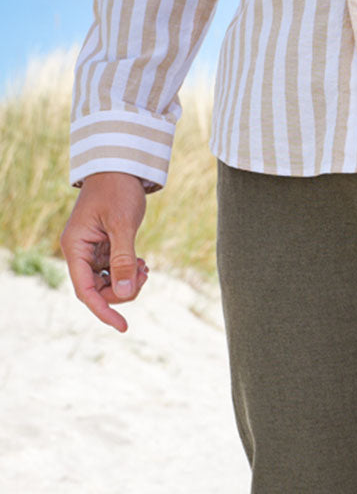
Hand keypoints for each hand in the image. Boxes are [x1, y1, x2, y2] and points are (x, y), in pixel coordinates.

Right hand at [60, 172, 148, 332]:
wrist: (121, 167)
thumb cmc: (117, 190)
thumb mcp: (122, 225)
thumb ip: (123, 261)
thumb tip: (124, 293)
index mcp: (75, 247)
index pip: (86, 291)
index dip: (103, 311)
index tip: (124, 326)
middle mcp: (79, 252)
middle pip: (99, 291)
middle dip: (123, 291)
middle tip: (145, 275)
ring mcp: (91, 252)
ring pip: (109, 285)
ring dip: (129, 283)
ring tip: (145, 267)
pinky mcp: (103, 250)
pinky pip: (115, 274)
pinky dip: (130, 273)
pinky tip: (142, 263)